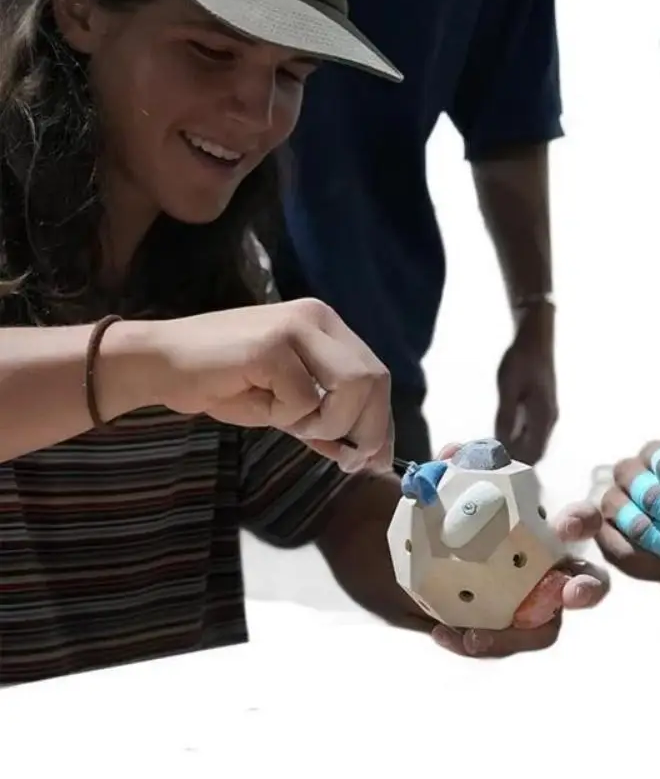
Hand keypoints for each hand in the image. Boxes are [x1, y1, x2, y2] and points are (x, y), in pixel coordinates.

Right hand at [142, 298, 392, 473]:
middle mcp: (318, 318)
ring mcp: (296, 326)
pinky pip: (305, 400)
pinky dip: (286, 417)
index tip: (376, 459)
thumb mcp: (284, 407)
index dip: (382, 421)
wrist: (159, 363)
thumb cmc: (221, 383)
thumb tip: (367, 456)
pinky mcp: (273, 345)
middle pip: (374, 379)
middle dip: (367, 429)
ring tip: (289, 423)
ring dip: (328, 422)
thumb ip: (325, 424)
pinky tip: (257, 403)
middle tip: (346, 460)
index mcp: (326, 326)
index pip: (375, 375)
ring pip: (351, 387)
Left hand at [416, 443, 608, 657]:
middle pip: (585, 583)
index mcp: (540, 529)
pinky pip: (500, 643)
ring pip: (544, 628)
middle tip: (573, 593)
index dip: (582, 522)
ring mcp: (523, 604)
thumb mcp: (438, 486)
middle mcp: (543, 569)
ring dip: (518, 637)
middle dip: (588, 589)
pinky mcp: (497, 630)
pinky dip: (478, 643)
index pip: (579, 522)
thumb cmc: (435, 513)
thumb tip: (455, 451)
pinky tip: (443, 633)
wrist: (404, 549)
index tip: (566, 526)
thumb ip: (447, 468)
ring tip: (476, 638)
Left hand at [494, 303, 557, 464]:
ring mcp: (546, 414)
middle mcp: (548, 420)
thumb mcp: (508, 387)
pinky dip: (516, 440)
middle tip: (487, 464)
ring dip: (514, 451)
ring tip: (490, 454)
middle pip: (534, 453)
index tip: (494, 469)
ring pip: (532, 444)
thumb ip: (506, 416)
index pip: (533, 454)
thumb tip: (501, 443)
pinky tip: (498, 438)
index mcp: (543, 418)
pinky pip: (530, 433)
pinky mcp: (540, 408)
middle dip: (514, 462)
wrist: (535, 338)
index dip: (516, 466)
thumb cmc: (521, 360)